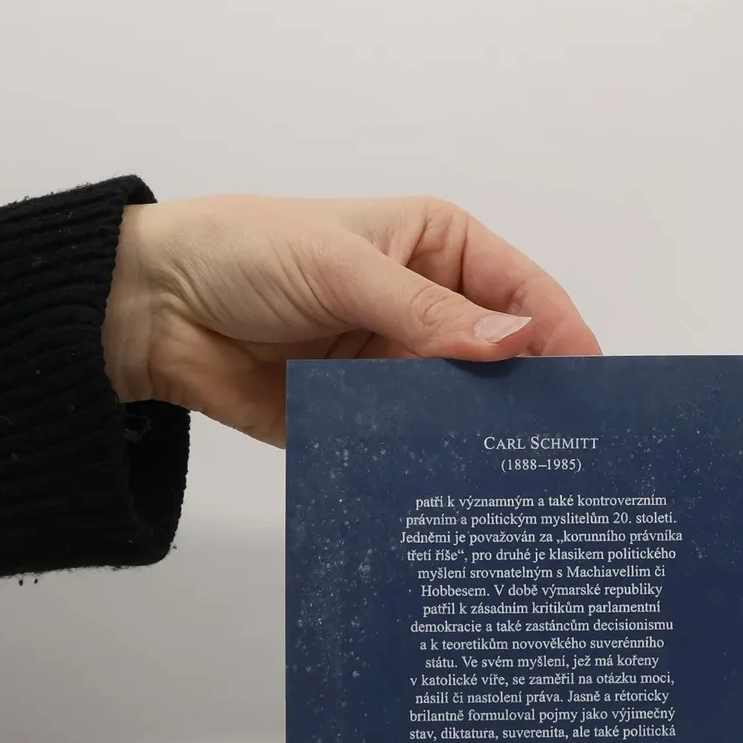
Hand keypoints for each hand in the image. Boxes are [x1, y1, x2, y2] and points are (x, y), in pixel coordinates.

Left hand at [102, 195, 600, 445]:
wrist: (150, 310)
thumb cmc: (246, 253)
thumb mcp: (343, 268)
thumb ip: (426, 312)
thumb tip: (514, 342)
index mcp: (439, 249)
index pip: (522, 292)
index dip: (560, 334)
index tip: (592, 385)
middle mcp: (430, 308)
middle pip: (504, 358)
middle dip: (532, 395)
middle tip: (572, 450)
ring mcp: (397, 367)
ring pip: (463, 407)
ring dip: (485, 436)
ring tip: (526, 483)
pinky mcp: (363, 417)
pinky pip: (411, 443)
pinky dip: (432, 462)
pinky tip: (460, 493)